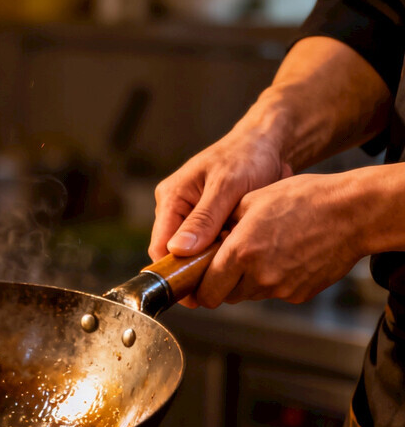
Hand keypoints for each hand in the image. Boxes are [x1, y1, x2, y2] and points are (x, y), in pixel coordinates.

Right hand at [151, 129, 290, 262]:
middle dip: (197, 263)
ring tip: (236, 249)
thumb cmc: (248, 156)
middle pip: (174, 252)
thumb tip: (178, 250)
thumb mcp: (228, 186)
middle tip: (225, 265)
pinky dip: (222, 247)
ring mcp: (188, 214)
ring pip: (192, 250)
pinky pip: (207, 243)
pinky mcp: (205, 219)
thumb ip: (204, 219)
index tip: (198, 284)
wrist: (267, 143)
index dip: (174, 269)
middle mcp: (173, 208)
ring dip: (212, 255)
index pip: (160, 247)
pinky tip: (238, 242)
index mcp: (170, 198)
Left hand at [192, 172, 363, 307]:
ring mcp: (281, 289)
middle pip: (225, 297)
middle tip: (230, 262)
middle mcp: (259, 277)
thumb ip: (221, 225)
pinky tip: (285, 257)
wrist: (354, 212)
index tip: (199, 280)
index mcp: (240, 253)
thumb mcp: (251, 200)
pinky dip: (273, 281)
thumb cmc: (304, 199)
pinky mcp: (300, 294)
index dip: (200, 288)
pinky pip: (275, 294)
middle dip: (222, 283)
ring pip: (249, 295)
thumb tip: (200, 242)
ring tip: (263, 252)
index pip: (206, 292)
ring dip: (247, 281)